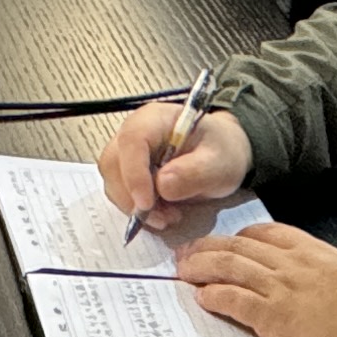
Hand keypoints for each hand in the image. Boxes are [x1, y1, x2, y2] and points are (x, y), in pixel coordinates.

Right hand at [99, 95, 251, 233]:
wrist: (222, 154)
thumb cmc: (222, 151)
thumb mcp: (219, 163)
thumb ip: (194, 172)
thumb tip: (162, 185)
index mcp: (156, 119)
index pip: (132, 140)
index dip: (134, 173)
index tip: (146, 203)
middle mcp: (134, 131)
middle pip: (113, 162)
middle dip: (131, 196)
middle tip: (161, 217)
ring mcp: (128, 151)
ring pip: (113, 180)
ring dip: (133, 206)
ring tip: (167, 217)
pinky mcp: (128, 170)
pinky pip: (120, 191)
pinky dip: (136, 208)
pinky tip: (162, 213)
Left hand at [175, 224, 336, 336]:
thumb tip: (333, 278)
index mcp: (316, 253)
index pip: (269, 234)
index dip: (242, 237)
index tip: (229, 241)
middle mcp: (294, 265)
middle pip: (240, 246)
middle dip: (210, 247)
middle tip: (190, 252)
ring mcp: (281, 289)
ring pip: (229, 267)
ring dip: (202, 267)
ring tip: (184, 270)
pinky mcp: (273, 319)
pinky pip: (233, 299)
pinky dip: (213, 296)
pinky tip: (202, 297)